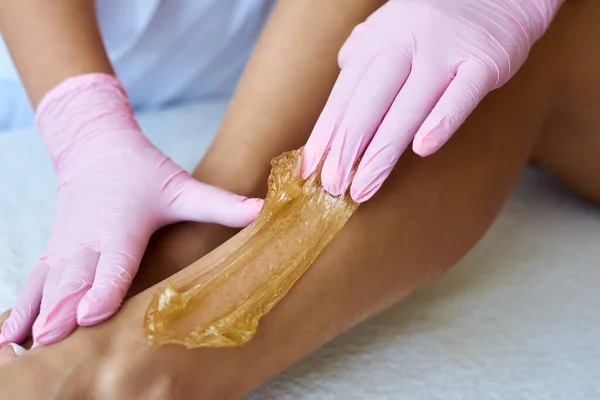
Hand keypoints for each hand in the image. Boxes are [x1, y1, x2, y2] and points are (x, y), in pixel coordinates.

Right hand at [0, 74, 262, 346]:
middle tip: (50, 342)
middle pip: (73, 282)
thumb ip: (222, 203)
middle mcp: (88, 241)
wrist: (96, 146)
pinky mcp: (53, 253)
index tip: (90, 315)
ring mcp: (65, 248)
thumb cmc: (142, 171)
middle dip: (62, 313)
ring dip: (33, 317)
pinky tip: (6, 339)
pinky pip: (32, 285)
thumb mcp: (183, 187)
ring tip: (18, 350)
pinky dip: (19, 311)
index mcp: (121, 228)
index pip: (113, 264)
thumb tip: (264, 209)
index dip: (103, 289)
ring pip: (46, 287)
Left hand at [301, 0, 561, 201]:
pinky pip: (461, 95)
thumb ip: (364, 49)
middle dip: (346, 148)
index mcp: (379, 38)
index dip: (325, 133)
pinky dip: (441, 122)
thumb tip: (342, 75)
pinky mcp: (484, 61)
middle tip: (332, 187)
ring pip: (408, 106)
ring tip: (364, 187)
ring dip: (382, 151)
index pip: (344, 93)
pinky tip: (422, 150)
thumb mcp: (391, 24)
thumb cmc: (438, 17)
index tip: (309, 170)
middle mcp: (407, 42)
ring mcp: (446, 51)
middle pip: (368, 102)